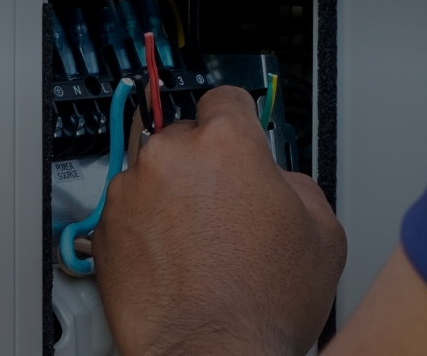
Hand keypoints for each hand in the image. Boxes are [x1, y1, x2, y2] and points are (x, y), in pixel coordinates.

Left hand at [96, 86, 346, 355]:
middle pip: (187, 138)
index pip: (226, 97)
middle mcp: (170, 157)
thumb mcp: (324, 233)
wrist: (211, 354)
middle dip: (206, 167)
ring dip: (172, 198)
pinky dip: (145, 229)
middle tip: (228, 211)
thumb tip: (280, 182)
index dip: (239, 118)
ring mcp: (130, 193)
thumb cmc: (260, 306)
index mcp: (226, 144)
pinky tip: (175, 262)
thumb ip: (298, 184)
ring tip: (200, 246)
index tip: (237, 129)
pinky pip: (128, 213)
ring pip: (154, 176)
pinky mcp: (103, 229)